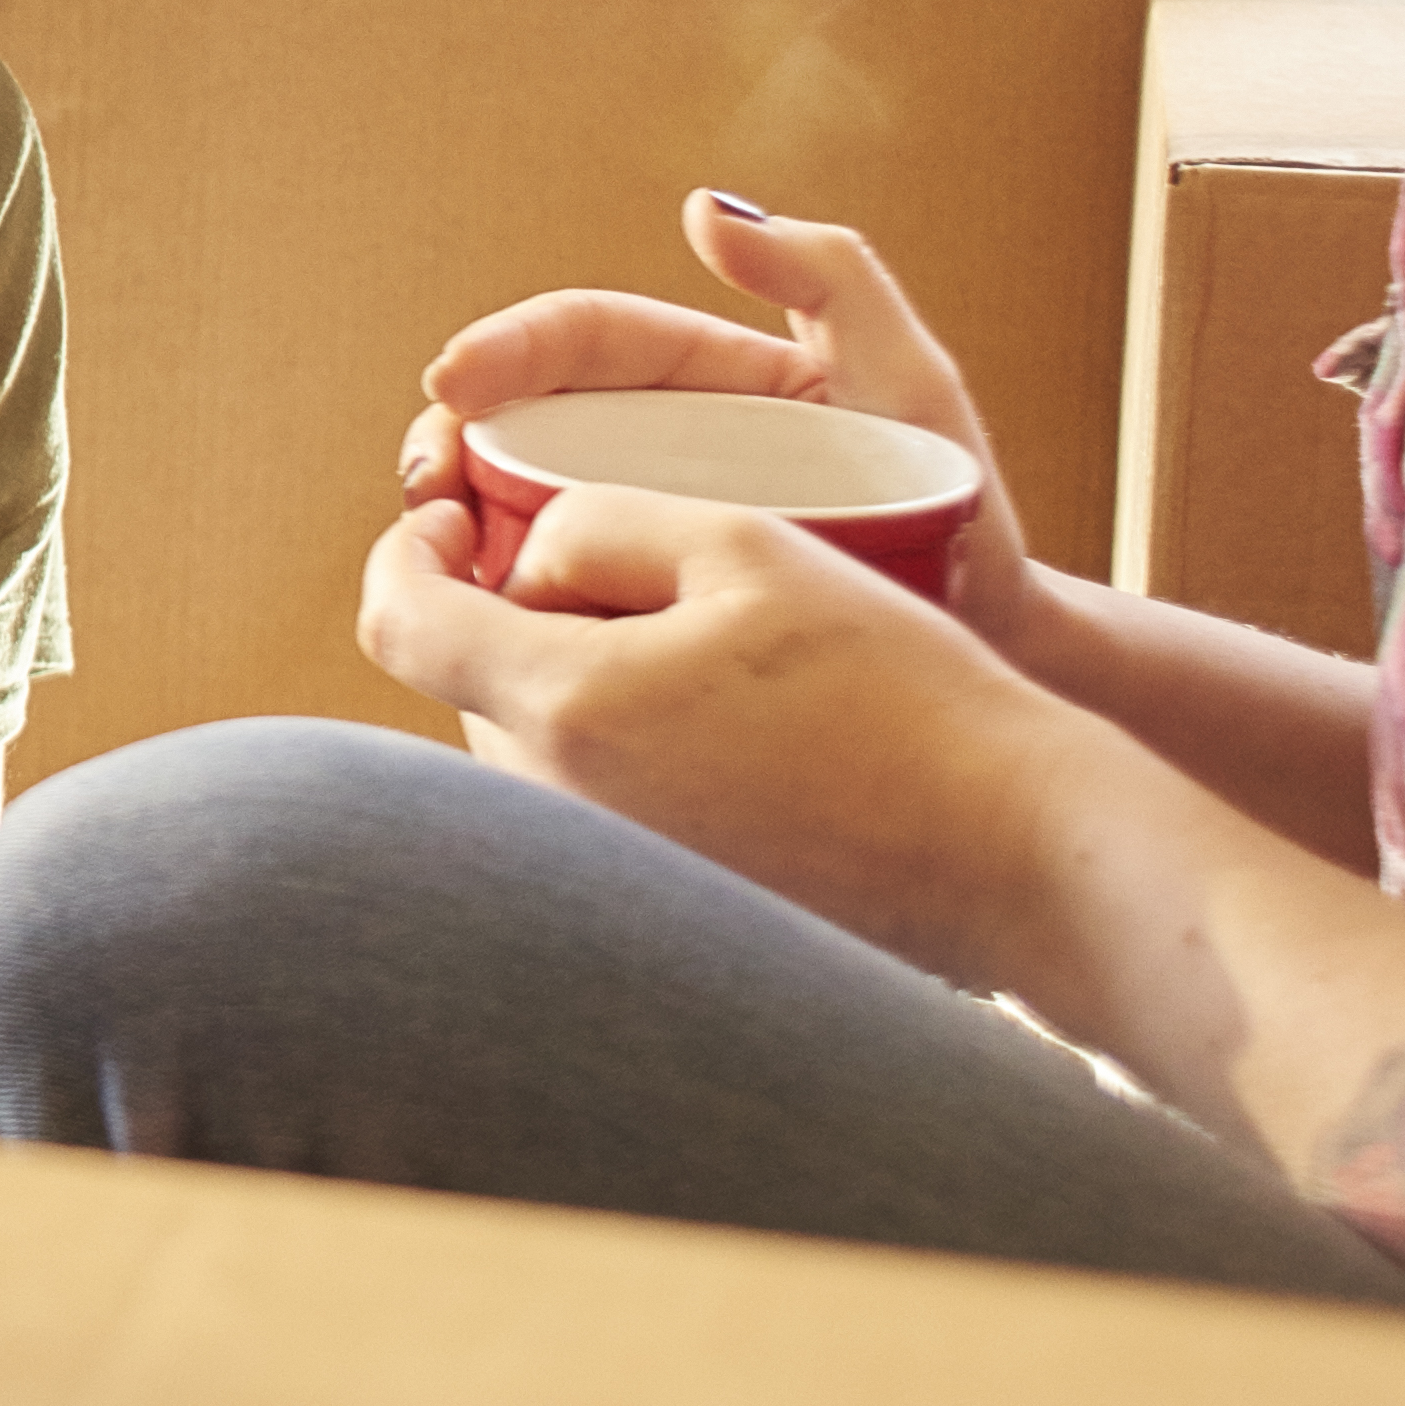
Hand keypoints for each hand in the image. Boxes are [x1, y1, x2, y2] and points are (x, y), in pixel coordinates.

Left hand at [359, 478, 1078, 984]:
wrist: (1007, 853)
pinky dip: (617, 737)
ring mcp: (601, 873)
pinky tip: (722, 714)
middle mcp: (554, 810)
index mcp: (562, 709)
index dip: (407, 543)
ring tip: (685, 629)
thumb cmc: (892, 686)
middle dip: (501, 600)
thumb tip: (521, 559)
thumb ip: (593, 526)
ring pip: (528, 737)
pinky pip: (588, 800)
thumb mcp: (741, 545)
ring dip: (566, 670)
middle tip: (595, 545)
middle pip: (464, 676)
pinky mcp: (653, 907)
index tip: (448, 499)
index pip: (397, 618)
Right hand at [401, 185, 1040, 642]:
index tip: (452, 382)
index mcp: (702, 379)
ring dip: (456, 524)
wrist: (987, 642)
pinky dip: (500, 599)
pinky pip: (550, 590)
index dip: (506, 350)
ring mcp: (647, 527)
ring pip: (517, 511)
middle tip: (426, 484)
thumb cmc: (956, 505)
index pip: (580, 340)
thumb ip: (829, 274)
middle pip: (522, 424)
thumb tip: (704, 208)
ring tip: (435, 553)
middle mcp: (659, 447)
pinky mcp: (642, 606)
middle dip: (451, 440)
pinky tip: (481, 622)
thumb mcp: (906, 374)